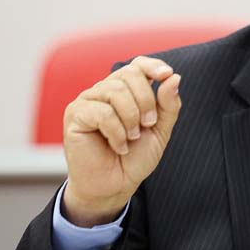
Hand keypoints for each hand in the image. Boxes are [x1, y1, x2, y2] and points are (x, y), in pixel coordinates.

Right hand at [61, 56, 181, 226]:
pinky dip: (116, 131)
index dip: (152, 65)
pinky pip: (101, 111)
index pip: (137, 64)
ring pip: (115, 89)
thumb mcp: (160, 130)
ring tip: (132, 138)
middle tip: (147, 125)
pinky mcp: (75, 115)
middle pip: (130, 74)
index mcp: (125, 90)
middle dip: (146, 100)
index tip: (165, 75)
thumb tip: (173, 77)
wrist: (115, 185)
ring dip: (131, 117)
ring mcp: (88, 101)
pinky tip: (118, 146)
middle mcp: (104, 90)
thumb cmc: (135, 157)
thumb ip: (168, 105)